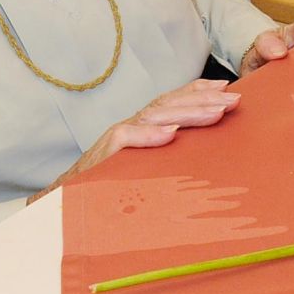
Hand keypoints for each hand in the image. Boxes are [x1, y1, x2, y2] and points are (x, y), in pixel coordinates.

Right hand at [29, 78, 240, 201]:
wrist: (59, 206)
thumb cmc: (106, 191)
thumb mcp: (144, 172)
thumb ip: (167, 160)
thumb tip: (206, 160)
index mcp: (142, 128)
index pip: (172, 101)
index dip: (199, 91)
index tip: (229, 88)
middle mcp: (130, 127)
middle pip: (170, 104)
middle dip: (204, 99)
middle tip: (234, 100)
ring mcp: (115, 139)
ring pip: (153, 116)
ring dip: (186, 112)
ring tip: (215, 112)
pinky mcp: (100, 156)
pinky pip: (124, 138)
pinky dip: (147, 135)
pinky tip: (170, 134)